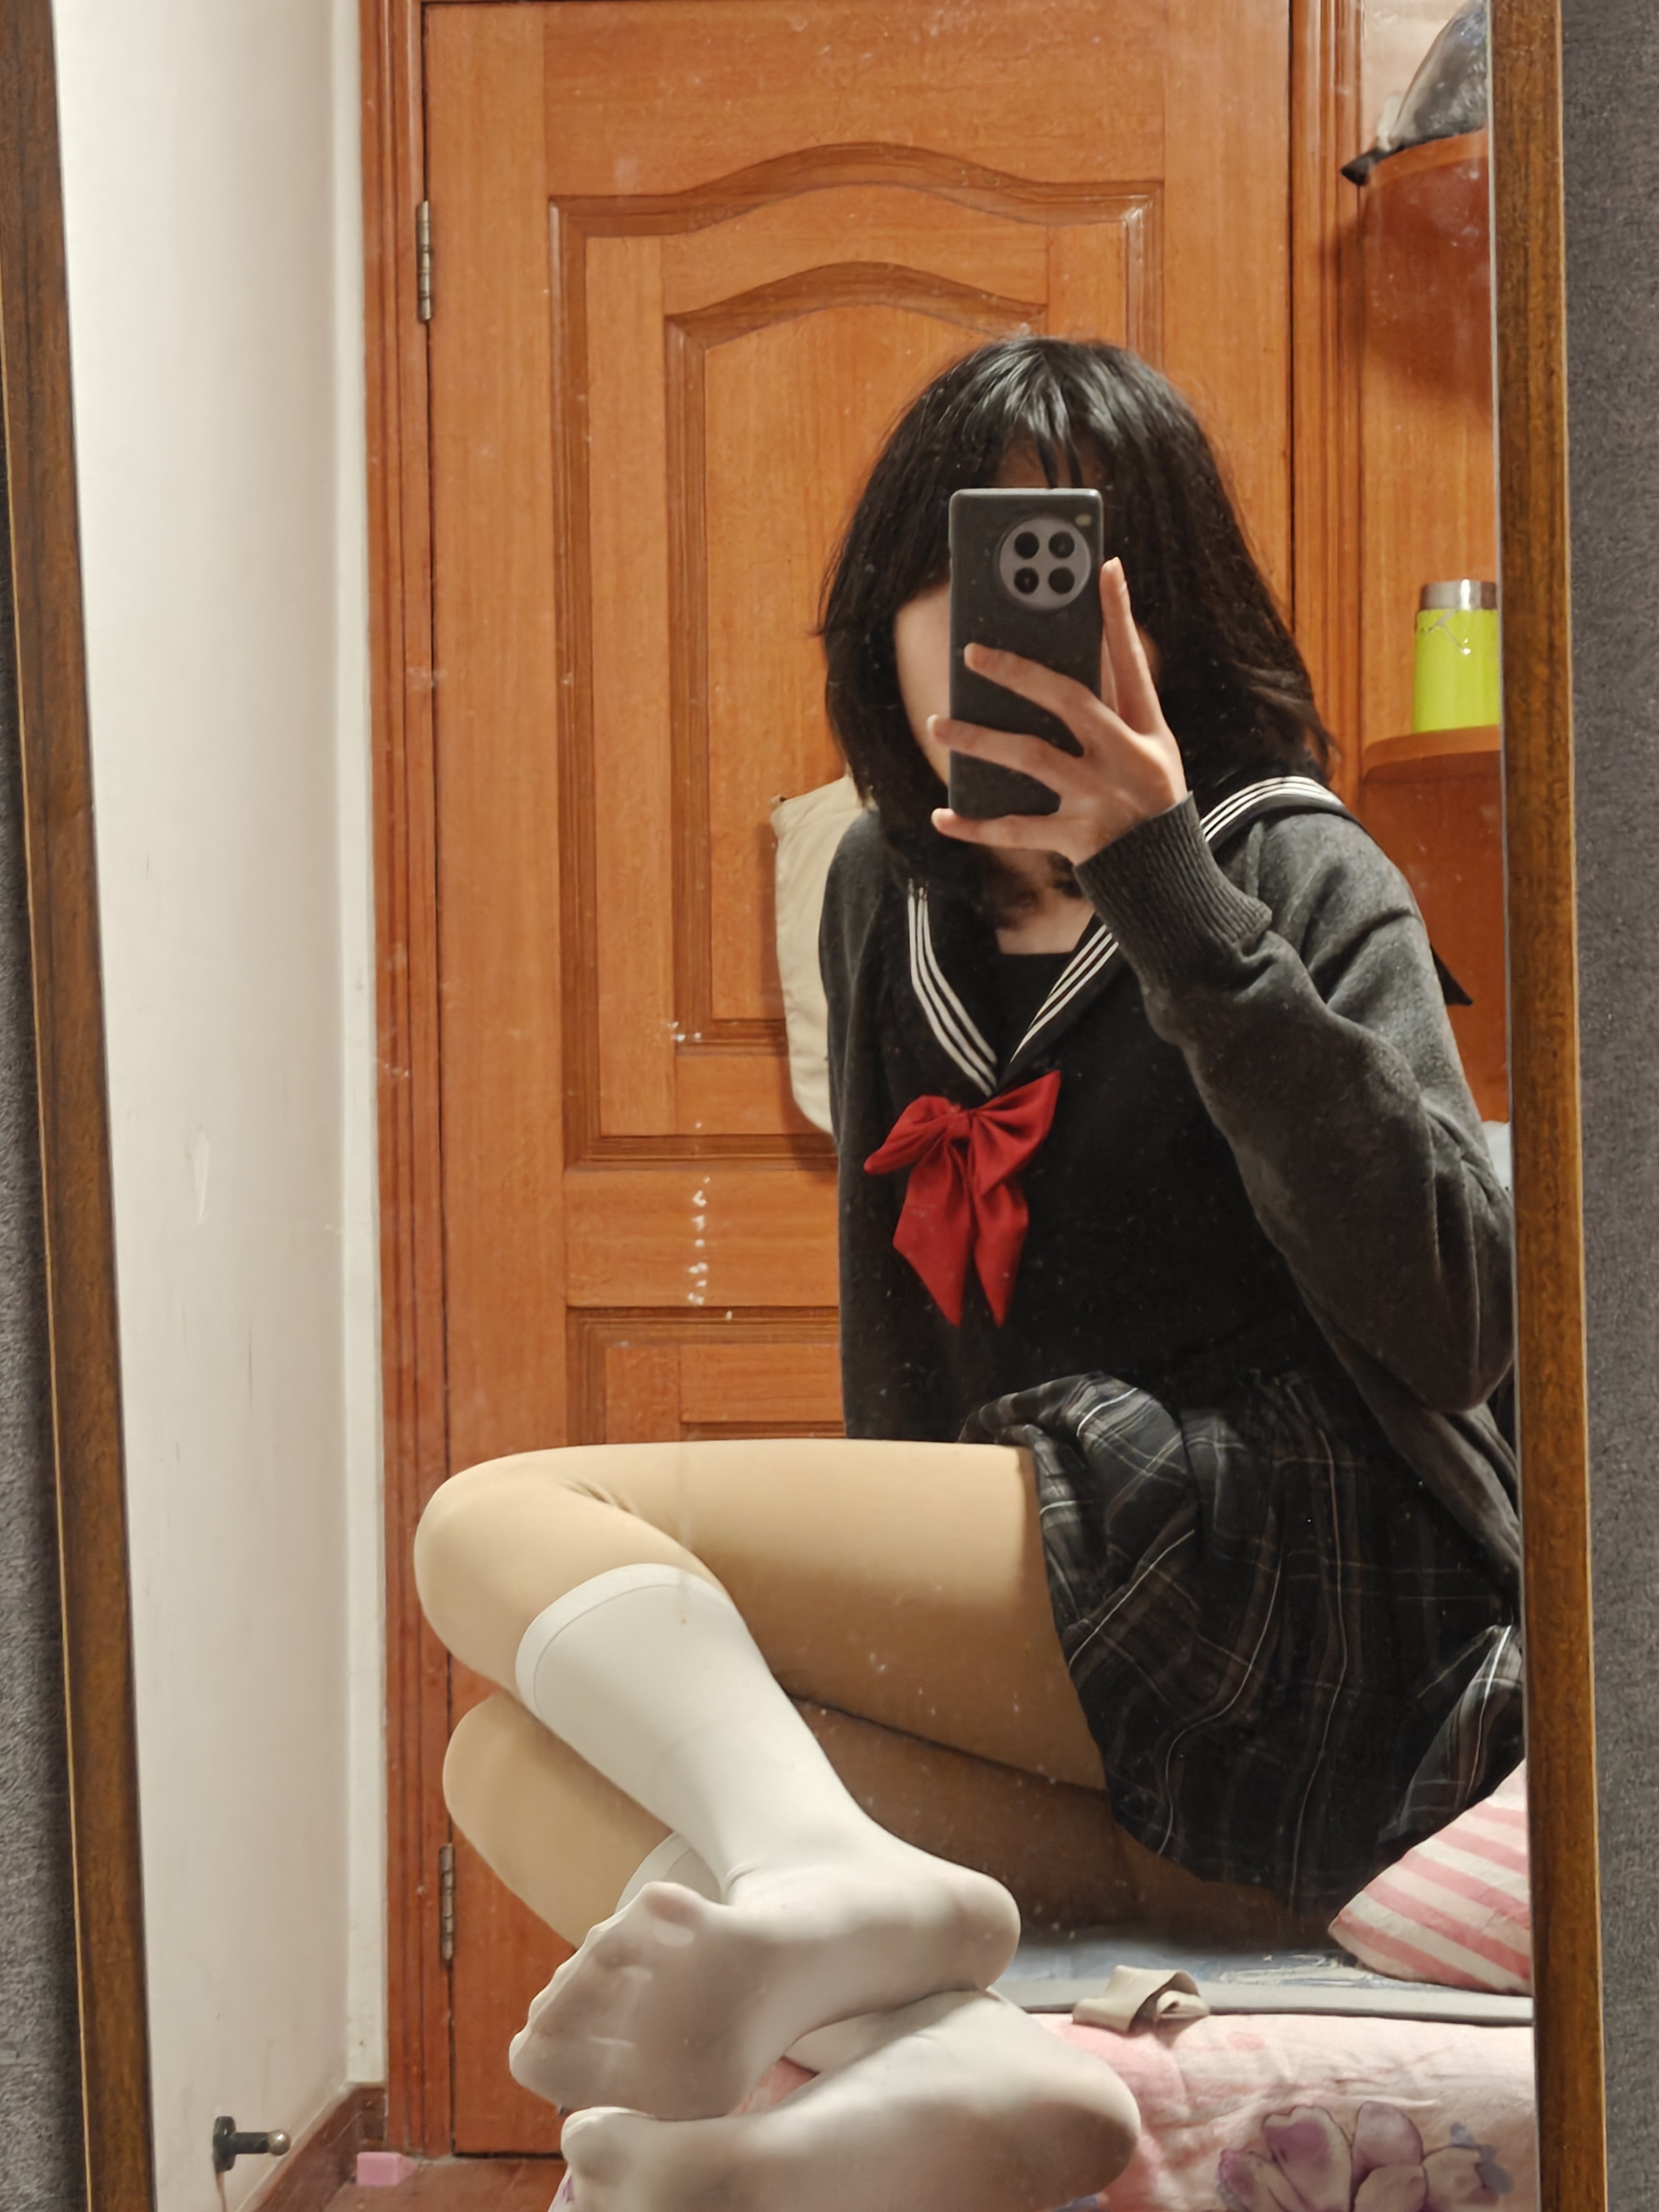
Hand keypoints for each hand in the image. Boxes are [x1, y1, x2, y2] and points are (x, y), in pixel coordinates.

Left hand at [929, 557, 1186, 865]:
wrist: (1168, 882)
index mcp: (1147, 731)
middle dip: (1018, 671)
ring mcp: (1101, 798)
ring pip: (1030, 757)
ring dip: (978, 740)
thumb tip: (1047, 670)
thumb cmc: (1147, 805)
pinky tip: (942, 815)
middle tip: (971, 652)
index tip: (1104, 567)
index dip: (1119, 614)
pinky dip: (975, 825)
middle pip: (1068, 700)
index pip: (1131, 662)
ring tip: (937, 726)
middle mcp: (1126, 758)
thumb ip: (1109, 714)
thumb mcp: (1148, 753)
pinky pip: (1015, 829)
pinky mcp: (1078, 838)